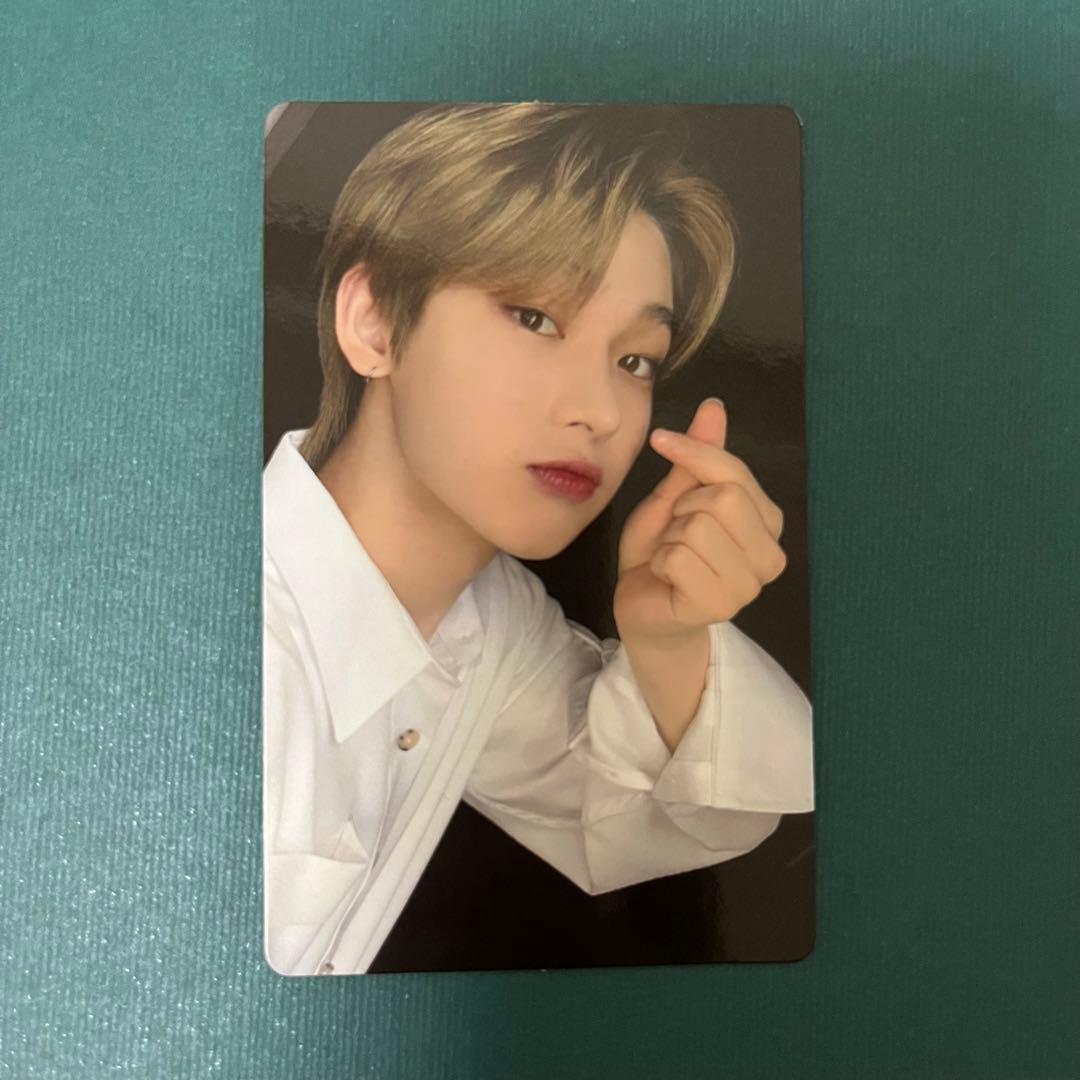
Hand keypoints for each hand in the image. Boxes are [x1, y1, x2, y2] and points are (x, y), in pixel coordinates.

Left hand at [614, 398, 787, 642]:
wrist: (642, 604)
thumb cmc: (662, 550)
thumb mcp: (677, 495)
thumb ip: (700, 457)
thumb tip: (714, 406)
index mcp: (768, 521)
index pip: (736, 471)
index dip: (693, 451)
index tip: (661, 440)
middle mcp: (771, 554)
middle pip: (724, 499)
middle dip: (683, 508)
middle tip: (675, 531)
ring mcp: (750, 585)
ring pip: (698, 529)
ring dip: (669, 538)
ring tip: (672, 556)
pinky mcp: (722, 606)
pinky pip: (679, 558)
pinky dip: (660, 562)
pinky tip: (668, 578)